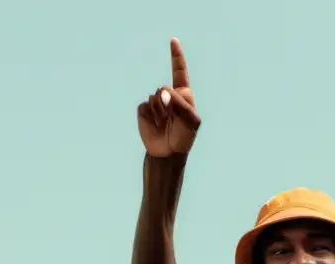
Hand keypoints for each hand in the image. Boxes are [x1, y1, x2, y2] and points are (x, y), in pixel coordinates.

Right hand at [137, 38, 199, 156]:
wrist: (168, 151)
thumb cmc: (183, 136)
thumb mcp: (190, 121)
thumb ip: (179, 105)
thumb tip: (162, 94)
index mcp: (183, 93)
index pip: (179, 71)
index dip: (176, 55)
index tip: (173, 40)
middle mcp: (168, 94)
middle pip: (165, 88)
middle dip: (169, 103)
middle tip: (172, 119)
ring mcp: (155, 101)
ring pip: (155, 97)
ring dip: (161, 112)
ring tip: (165, 123)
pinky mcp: (144, 109)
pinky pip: (145, 106)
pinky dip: (151, 117)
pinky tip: (156, 125)